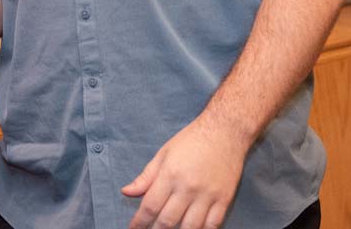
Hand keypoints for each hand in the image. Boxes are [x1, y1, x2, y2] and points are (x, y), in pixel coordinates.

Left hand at [121, 118, 248, 228]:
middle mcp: (188, 187)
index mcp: (170, 174)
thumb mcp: (164, 153)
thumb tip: (126, 192)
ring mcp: (208, 195)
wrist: (225, 132)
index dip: (139, 222)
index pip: (150, 206)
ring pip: (190, 227)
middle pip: (168, 220)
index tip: (133, 228)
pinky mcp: (224, 200)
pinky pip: (212, 225)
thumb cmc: (191, 140)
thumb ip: (146, 176)